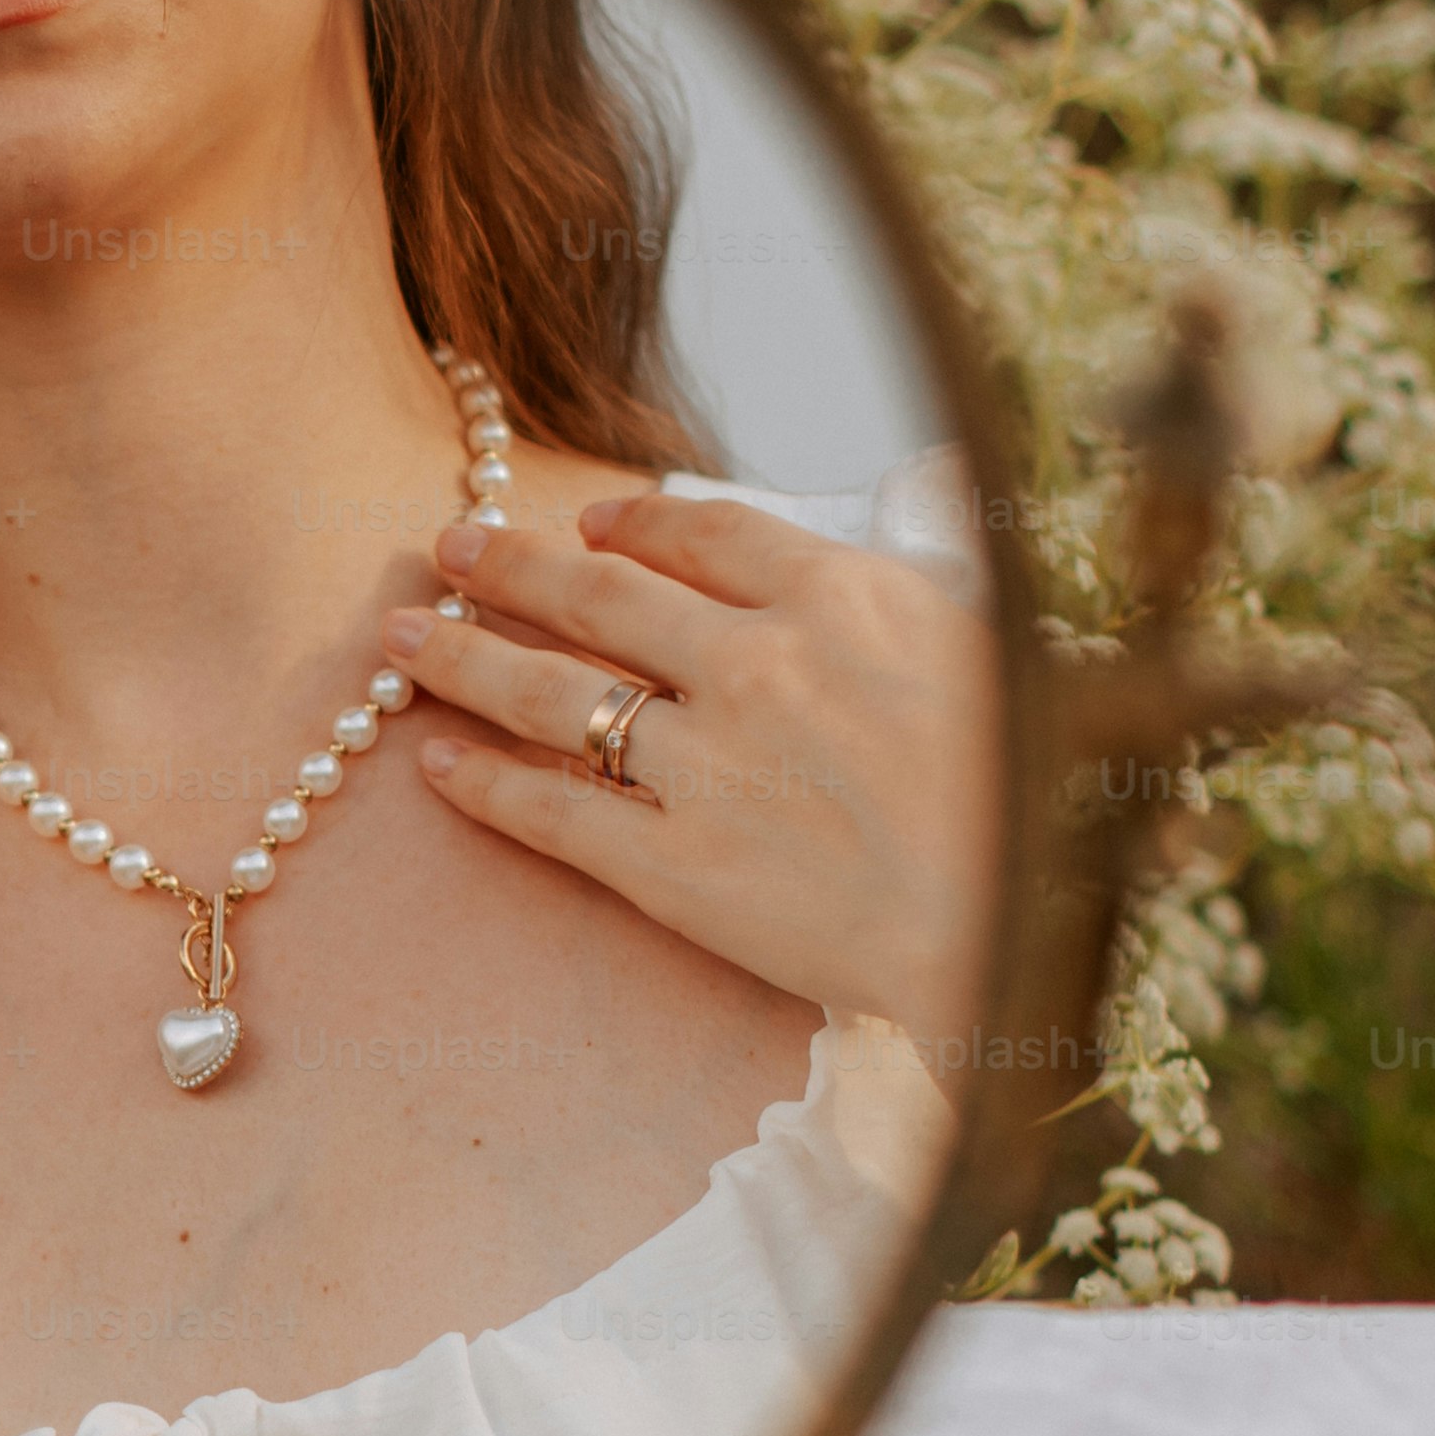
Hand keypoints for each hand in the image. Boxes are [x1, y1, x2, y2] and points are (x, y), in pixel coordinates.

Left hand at [387, 491, 991, 1047]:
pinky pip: (555, 811)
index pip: (703, 533)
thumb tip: (861, 530)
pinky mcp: (678, 867)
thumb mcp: (987, 642)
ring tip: (403, 638)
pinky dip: (484, 782)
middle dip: (509, 566)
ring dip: (463, 656)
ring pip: (551, 691)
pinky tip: (435, 760)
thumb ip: (902, 585)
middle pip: (599, 593)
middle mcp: (755, 664)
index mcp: (838, 597)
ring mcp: (708, 765)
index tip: (589, 520)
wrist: (1029, 915)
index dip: (631, 521)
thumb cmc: (1031, 786)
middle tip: (449, 548)